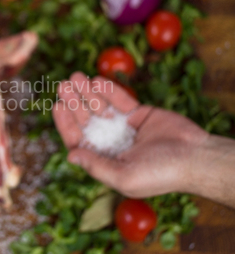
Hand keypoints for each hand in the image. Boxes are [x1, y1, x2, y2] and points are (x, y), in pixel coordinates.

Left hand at [53, 72, 209, 198]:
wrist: (196, 158)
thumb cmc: (160, 173)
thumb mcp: (124, 177)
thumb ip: (96, 166)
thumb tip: (70, 156)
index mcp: (104, 160)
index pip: (78, 140)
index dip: (65, 124)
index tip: (58, 105)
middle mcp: (111, 143)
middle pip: (86, 120)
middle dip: (74, 102)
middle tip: (64, 85)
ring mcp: (124, 127)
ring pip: (100, 107)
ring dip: (87, 92)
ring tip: (77, 76)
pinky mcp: (139, 114)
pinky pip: (120, 100)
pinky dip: (109, 90)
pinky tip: (97, 80)